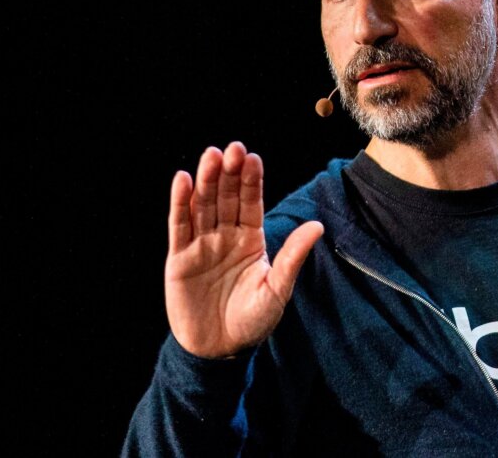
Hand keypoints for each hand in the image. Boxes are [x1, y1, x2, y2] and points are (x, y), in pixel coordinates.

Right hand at [163, 141, 324, 358]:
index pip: (251, 203)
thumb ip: (293, 257)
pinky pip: (179, 226)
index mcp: (251, 239)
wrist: (219, 348)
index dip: (251, 180)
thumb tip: (318, 225)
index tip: (253, 157)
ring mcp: (201, 244)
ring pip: (203, 205)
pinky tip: (181, 180)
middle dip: (229, 173)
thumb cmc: (253, 320)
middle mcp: (226, 235)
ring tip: (209, 156)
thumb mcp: (277, 289)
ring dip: (205, 180)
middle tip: (232, 148)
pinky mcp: (179, 258)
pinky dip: (179, 203)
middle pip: (226, 197)